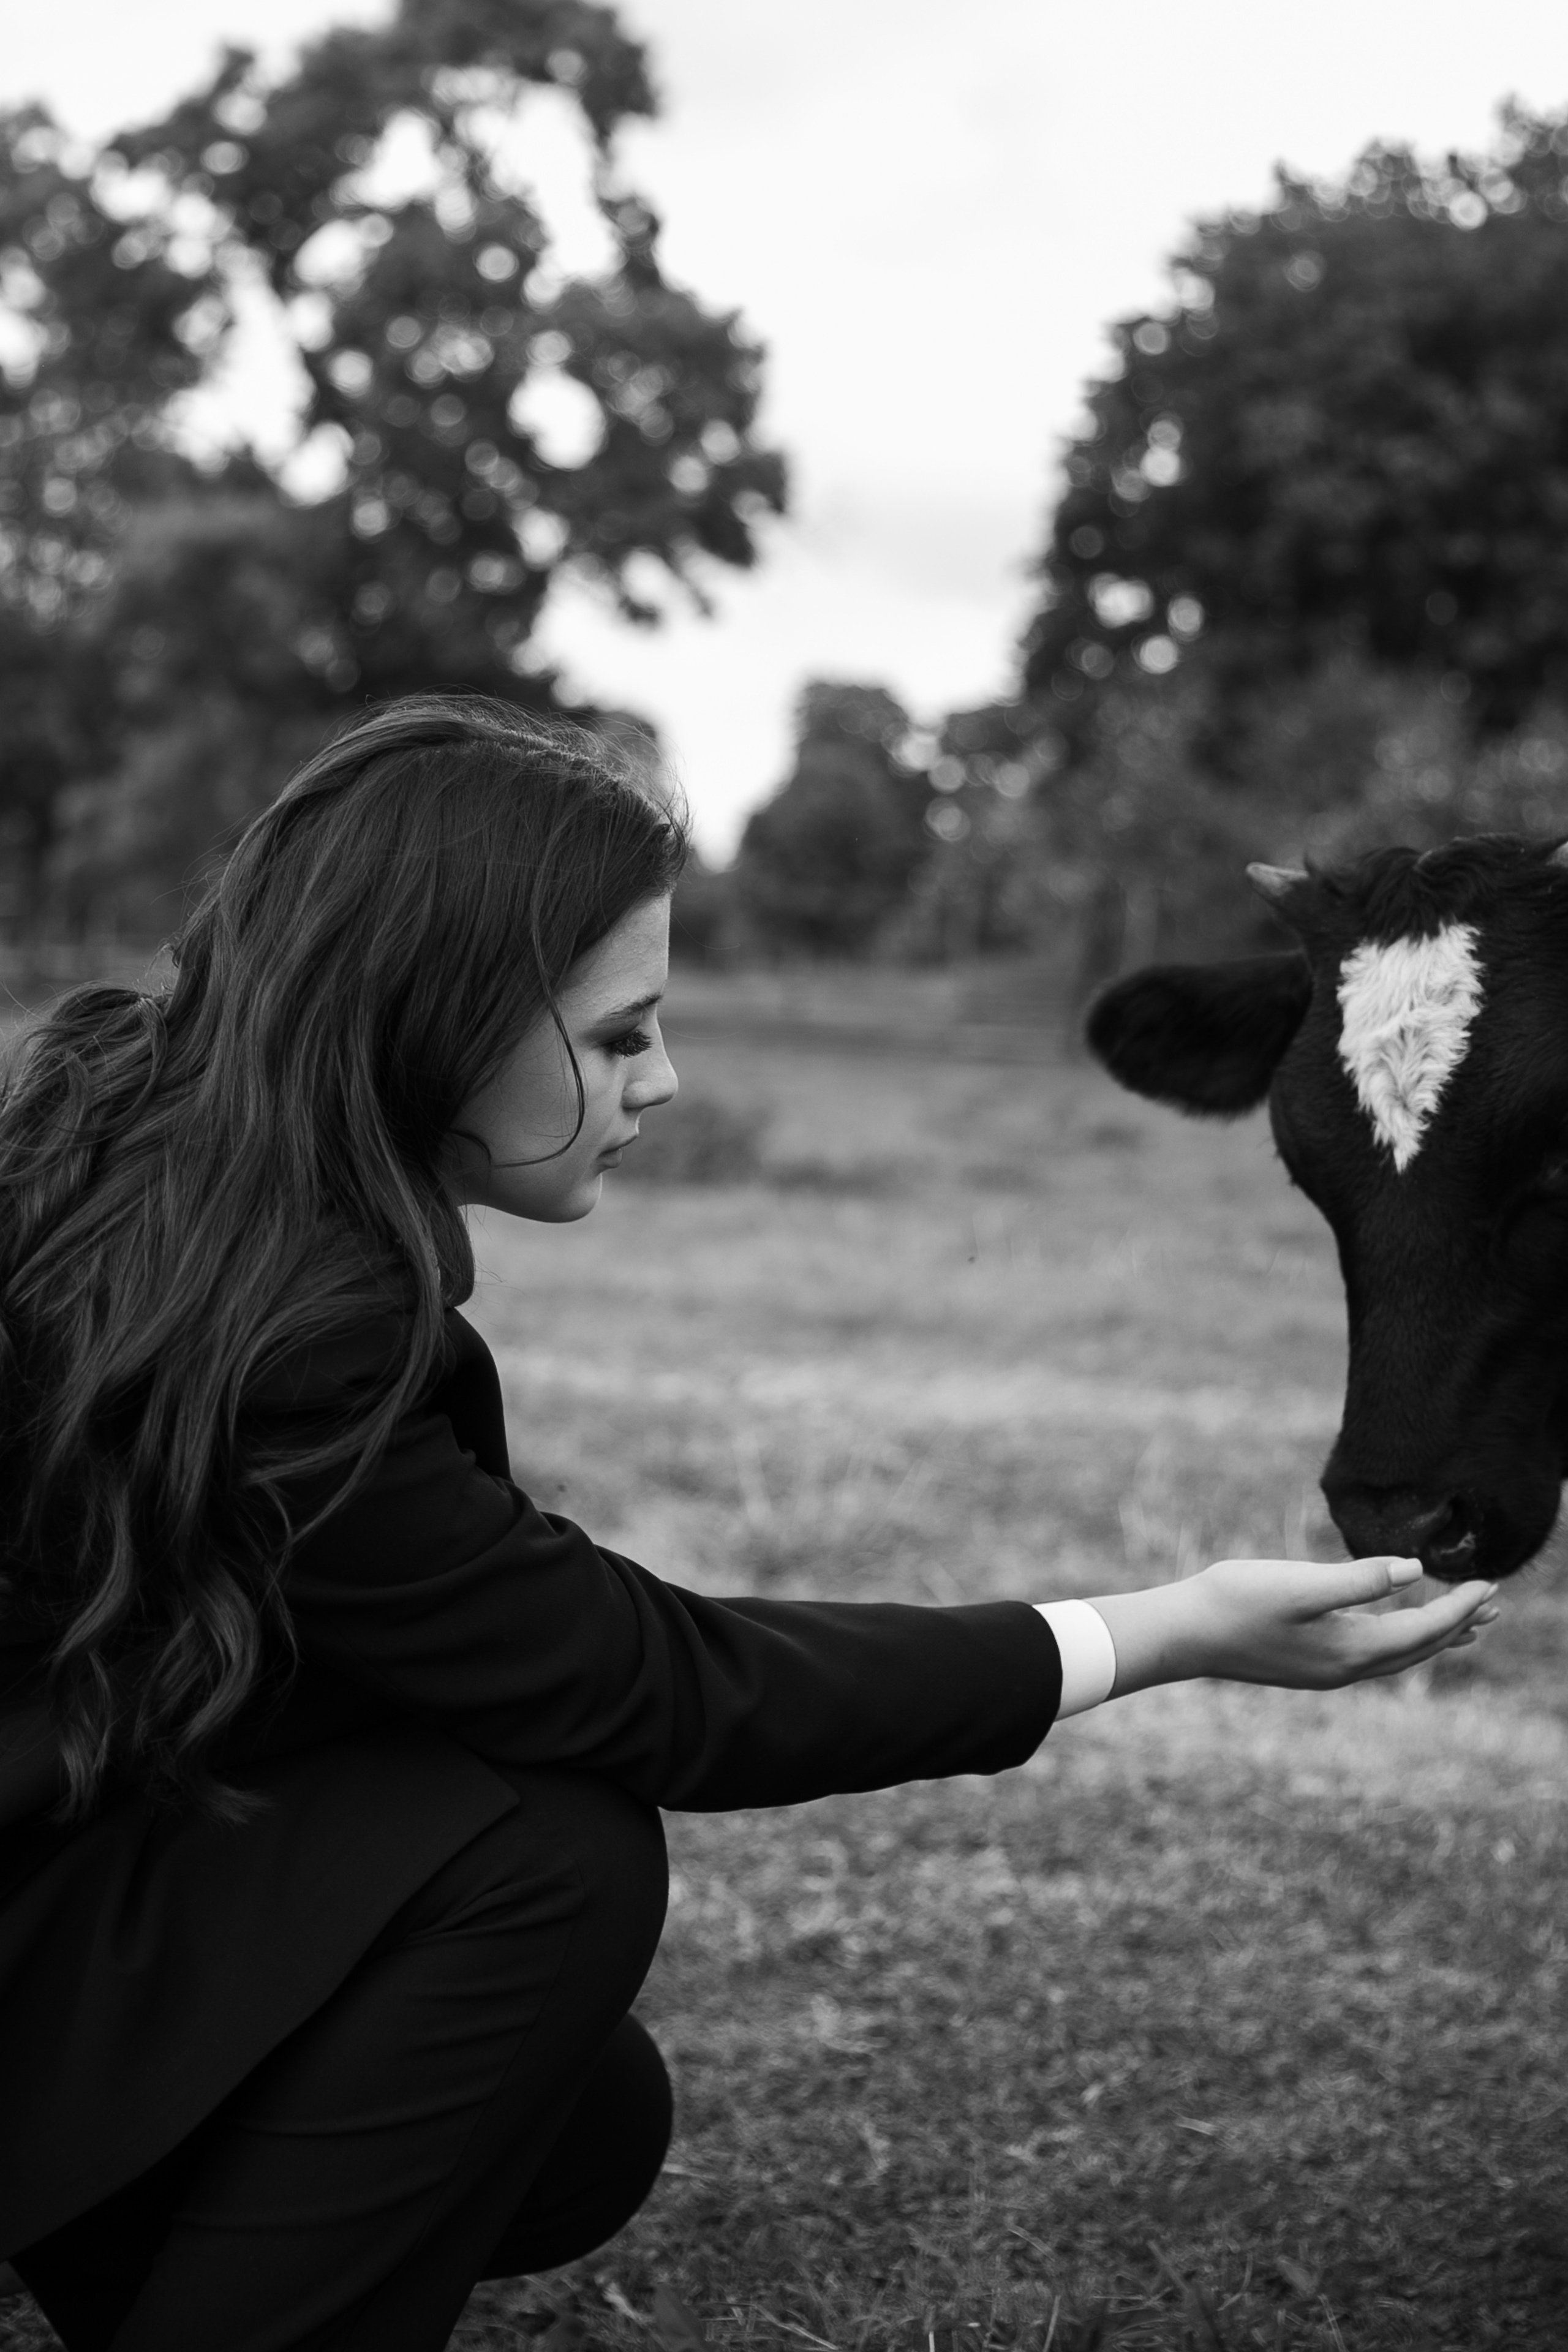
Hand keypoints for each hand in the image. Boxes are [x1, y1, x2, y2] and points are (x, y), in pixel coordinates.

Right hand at [1089, 1556, 1498, 1699]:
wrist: (1182, 1634)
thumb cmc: (1235, 1602)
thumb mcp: (1300, 1586)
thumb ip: (1359, 1580)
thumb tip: (1415, 1572)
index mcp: (1350, 1650)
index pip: (1423, 1631)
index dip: (1459, 1607)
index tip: (1490, 1584)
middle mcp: (1345, 1668)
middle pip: (1418, 1649)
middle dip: (1457, 1625)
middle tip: (1494, 1604)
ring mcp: (1326, 1671)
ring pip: (1396, 1654)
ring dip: (1432, 1636)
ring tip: (1463, 1623)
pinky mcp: (1308, 1664)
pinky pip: (1372, 1654)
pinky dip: (1399, 1639)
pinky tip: (1392, 1626)